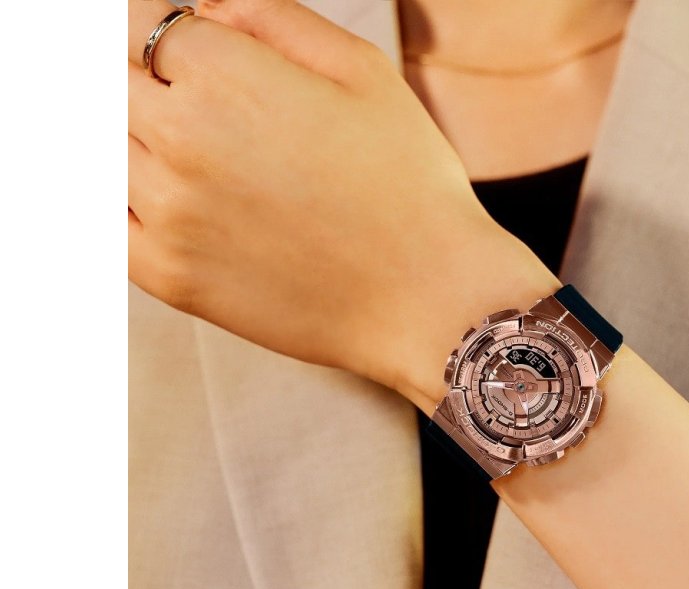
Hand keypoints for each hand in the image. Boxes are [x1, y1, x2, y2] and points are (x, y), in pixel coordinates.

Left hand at [128, 0, 558, 407]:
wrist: (428, 299)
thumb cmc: (411, 189)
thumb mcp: (363, 72)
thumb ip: (272, 19)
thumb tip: (207, 8)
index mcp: (224, 77)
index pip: (136, 24)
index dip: (155, 29)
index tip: (173, 45)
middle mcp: (179, 139)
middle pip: (107, 81)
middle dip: (139, 79)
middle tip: (183, 97)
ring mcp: (166, 213)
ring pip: (100, 146)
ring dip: (129, 135)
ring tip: (186, 148)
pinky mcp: (168, 276)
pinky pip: (104, 219)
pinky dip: (118, 197)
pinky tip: (161, 195)